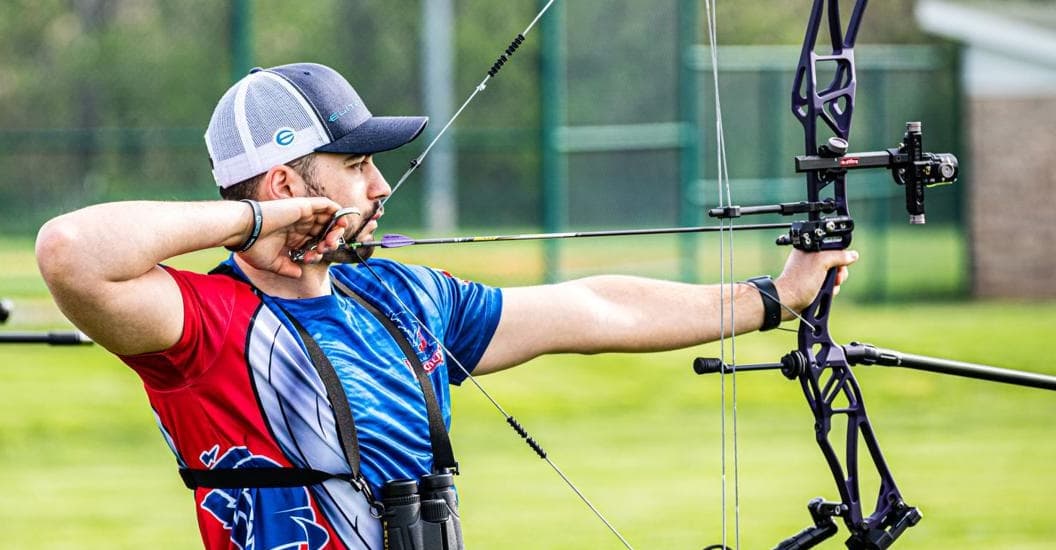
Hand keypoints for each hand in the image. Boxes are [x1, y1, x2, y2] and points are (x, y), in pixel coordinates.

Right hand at [234, 197, 348, 277]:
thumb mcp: (273, 263)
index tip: (310, 259)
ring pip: (327, 219)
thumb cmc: (252, 246)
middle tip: (327, 247)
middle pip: (323, 232)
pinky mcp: (303, 206)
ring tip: (335, 236)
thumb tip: (298, 273)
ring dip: (336, 228)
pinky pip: (325, 204)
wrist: (244, 231)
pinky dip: (335, 210)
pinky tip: (340, 220)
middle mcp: (298, 226)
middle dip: (330, 241)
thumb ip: (286, 268)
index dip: (317, 253)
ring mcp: (302, 215)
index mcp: (292, 237)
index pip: (312, 244)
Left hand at [774, 248, 858, 314]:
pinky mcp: (812, 286)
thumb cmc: (799, 281)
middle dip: (838, 273)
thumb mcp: (821, 262)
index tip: (840, 264)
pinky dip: (829, 291)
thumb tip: (852, 255)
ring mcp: (811, 274)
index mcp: (810, 250)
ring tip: (827, 288)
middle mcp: (810, 260)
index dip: (840, 256)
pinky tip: (824, 294)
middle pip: (836, 264)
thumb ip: (838, 256)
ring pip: (833, 277)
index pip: (834, 249)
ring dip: (834, 284)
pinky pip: (828, 287)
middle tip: (835, 278)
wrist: (788, 302)